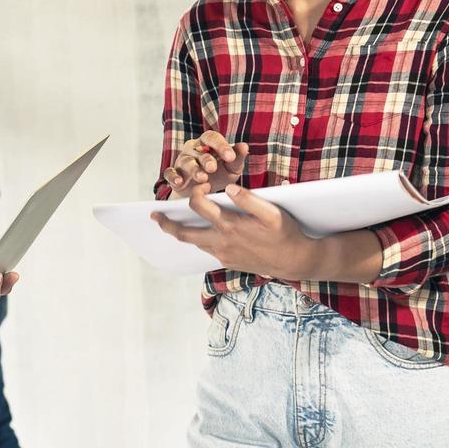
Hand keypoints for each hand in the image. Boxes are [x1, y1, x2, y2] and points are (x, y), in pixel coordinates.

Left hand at [152, 183, 317, 279]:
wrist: (294, 261)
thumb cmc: (285, 233)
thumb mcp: (272, 213)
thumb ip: (249, 199)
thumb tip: (228, 188)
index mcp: (230, 226)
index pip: (199, 206)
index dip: (195, 193)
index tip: (201, 186)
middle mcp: (221, 243)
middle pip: (184, 233)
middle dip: (167, 224)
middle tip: (154, 215)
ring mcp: (223, 254)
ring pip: (193, 243)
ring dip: (180, 232)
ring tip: (170, 223)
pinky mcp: (227, 261)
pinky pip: (205, 249)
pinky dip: (197, 240)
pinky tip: (197, 232)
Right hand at [162, 131, 249, 195]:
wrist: (204, 192)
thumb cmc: (219, 175)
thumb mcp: (232, 168)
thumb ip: (237, 157)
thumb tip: (244, 146)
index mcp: (208, 144)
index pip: (212, 137)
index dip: (220, 145)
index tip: (230, 157)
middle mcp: (193, 149)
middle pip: (198, 150)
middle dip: (206, 159)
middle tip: (213, 168)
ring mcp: (182, 161)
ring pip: (185, 161)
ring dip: (193, 169)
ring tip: (202, 178)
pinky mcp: (174, 175)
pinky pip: (170, 173)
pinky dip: (173, 177)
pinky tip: (179, 182)